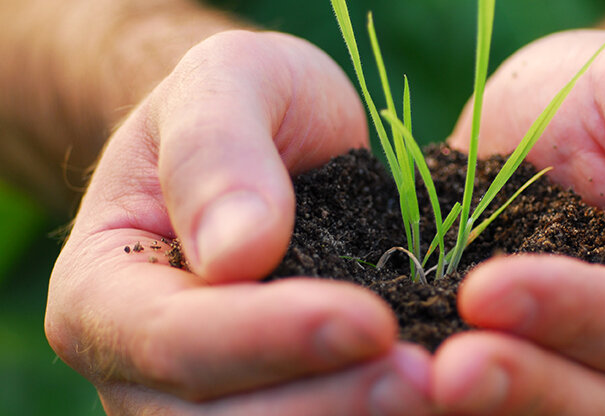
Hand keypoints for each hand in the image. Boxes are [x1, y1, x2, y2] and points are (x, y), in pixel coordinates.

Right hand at [45, 30, 431, 414]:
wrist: (268, 144)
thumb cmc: (239, 104)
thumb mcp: (225, 82)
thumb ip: (215, 150)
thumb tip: (235, 254)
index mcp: (103, 290)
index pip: (170, 339)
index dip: (268, 338)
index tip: (370, 320)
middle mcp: (140, 368)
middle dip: (326, 404)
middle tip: (426, 377)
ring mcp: (200, 399)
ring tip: (439, 388)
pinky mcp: (270, 401)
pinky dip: (372, 414)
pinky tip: (434, 396)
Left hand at [435, 30, 604, 413]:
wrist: (556, 130)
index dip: (578, 315)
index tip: (489, 289)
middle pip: (604, 409)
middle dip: (524, 390)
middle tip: (446, 372)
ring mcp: (590, 388)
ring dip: (482, 413)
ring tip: (407, 383)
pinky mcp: (523, 382)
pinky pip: (493, 409)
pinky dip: (443, 406)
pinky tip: (393, 380)